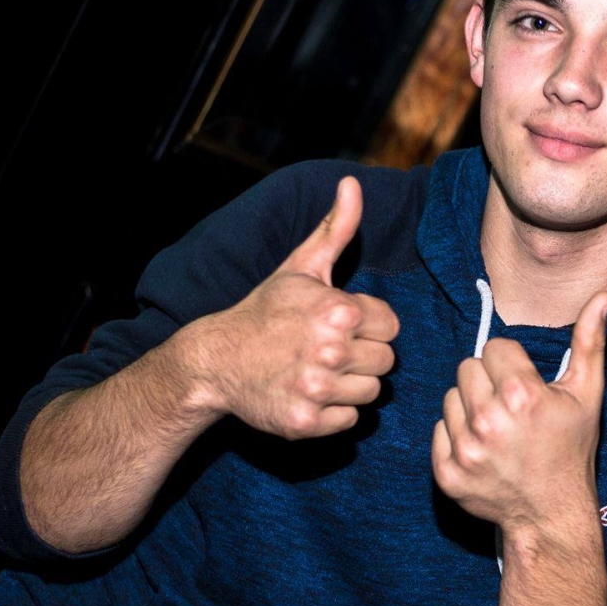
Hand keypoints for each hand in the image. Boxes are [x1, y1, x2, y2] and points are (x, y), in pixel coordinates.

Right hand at [191, 176, 399, 437]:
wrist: (214, 360)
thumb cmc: (265, 310)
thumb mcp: (300, 265)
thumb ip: (336, 228)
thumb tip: (352, 183)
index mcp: (339, 311)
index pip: (392, 327)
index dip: (369, 325)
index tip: (339, 324)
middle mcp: (331, 351)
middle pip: (386, 362)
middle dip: (362, 355)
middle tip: (327, 349)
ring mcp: (317, 389)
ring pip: (371, 393)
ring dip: (350, 385)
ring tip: (317, 370)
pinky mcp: (306, 422)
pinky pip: (350, 420)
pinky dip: (334, 412)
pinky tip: (308, 393)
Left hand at [431, 292, 606, 535]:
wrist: (552, 513)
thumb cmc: (572, 449)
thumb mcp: (587, 394)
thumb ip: (589, 341)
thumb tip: (602, 295)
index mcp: (522, 395)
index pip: (495, 348)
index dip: (512, 364)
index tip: (526, 386)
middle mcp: (489, 420)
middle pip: (468, 367)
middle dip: (488, 381)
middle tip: (510, 406)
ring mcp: (465, 449)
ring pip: (450, 397)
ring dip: (470, 407)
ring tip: (497, 427)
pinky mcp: (447, 473)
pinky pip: (439, 429)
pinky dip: (456, 436)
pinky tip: (483, 448)